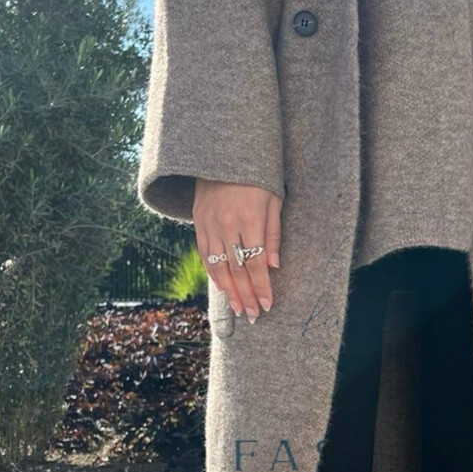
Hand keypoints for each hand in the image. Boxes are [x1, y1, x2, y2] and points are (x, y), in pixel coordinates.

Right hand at [194, 179, 281, 322]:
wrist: (222, 155)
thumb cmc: (257, 177)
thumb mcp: (273, 199)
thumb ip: (273, 233)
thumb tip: (273, 266)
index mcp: (249, 218)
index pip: (256, 261)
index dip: (262, 286)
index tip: (268, 305)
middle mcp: (227, 224)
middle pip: (237, 269)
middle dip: (246, 295)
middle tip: (254, 315)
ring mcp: (209, 224)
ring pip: (218, 266)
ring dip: (229, 291)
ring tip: (239, 310)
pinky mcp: (198, 222)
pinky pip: (204, 254)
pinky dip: (213, 274)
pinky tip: (222, 288)